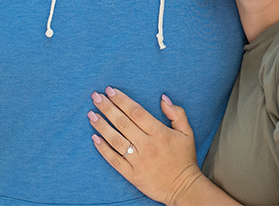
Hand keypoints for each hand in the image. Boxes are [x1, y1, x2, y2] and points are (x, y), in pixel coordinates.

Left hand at [89, 87, 205, 205]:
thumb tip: (163, 98)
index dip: (122, 100)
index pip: (136, 112)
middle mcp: (147, 145)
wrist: (183, 188)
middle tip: (95, 96)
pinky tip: (94, 138)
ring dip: (102, 126)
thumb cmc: (184, 158)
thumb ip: (177, 113)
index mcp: (159, 133)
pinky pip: (114, 160)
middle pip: (123, 123)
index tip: (110, 90)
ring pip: (116, 140)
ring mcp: (138, 160)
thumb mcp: (187, 133)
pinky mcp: (132, 174)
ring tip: (91, 114)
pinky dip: (103, 149)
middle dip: (107, 107)